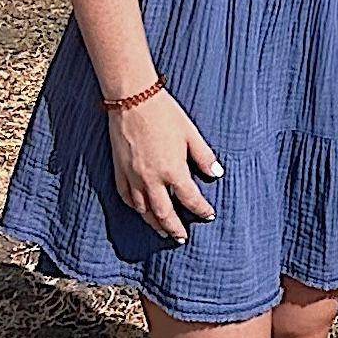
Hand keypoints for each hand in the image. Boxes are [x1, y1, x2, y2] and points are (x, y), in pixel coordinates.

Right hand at [107, 87, 222, 239]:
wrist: (132, 98)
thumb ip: (204, 156)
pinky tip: (140, 211)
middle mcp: (152, 179)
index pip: (190, 199)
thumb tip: (217, 173)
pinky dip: (135, 208)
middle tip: (181, 238)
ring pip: (143, 210)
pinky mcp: (120, 170)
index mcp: (173, 170)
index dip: (201, 210)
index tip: (209, 215)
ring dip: (154, 223)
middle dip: (174, 228)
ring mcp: (133, 176)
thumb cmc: (164, 113)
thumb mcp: (191, 133)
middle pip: (164, 213)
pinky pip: (126, 196)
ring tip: (162, 231)